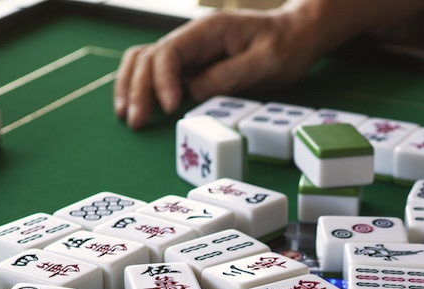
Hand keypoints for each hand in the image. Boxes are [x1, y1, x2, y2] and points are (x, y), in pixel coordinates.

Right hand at [114, 8, 321, 129]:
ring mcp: (190, 51)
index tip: (171, 108)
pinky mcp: (193, 66)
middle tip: (136, 123)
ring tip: (126, 117)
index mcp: (208, 30)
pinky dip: (142, 90)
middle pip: (148, 57)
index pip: (170, 51)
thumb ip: (230, 76)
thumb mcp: (267, 62)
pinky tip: (137, 109)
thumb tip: (192, 94)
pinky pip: (158, 73)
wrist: (297, 34)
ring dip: (131, 88)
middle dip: (138, 89)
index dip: (163, 80)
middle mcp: (192, 38)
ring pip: (145, 62)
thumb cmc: (287, 45)